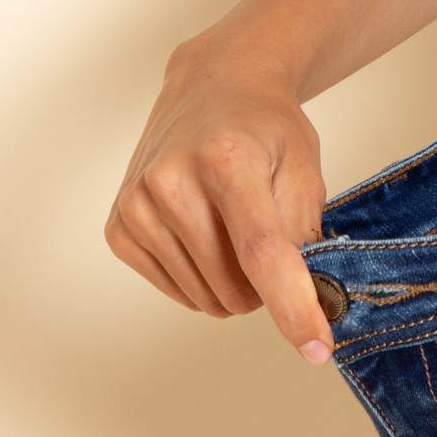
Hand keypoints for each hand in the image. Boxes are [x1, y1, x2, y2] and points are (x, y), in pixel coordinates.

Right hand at [105, 40, 334, 363]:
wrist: (211, 88)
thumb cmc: (264, 128)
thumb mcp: (303, 165)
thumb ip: (307, 234)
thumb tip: (312, 305)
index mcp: (227, 159)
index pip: (262, 251)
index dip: (293, 306)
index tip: (317, 349)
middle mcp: (171, 180)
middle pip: (236, 285)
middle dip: (266, 284)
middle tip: (268, 234)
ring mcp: (137, 204)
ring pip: (207, 298)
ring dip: (234, 283)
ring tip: (233, 226)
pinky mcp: (120, 227)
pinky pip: (177, 292)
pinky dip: (201, 278)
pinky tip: (202, 232)